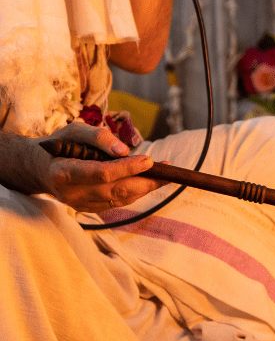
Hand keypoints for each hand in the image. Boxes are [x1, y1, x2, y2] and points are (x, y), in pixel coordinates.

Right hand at [37, 122, 165, 212]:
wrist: (40, 168)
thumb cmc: (60, 145)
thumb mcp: (75, 131)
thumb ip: (98, 137)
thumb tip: (124, 150)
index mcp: (64, 172)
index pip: (102, 173)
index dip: (128, 168)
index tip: (150, 160)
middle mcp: (72, 193)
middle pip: (116, 190)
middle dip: (146, 181)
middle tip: (168, 170)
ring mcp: (80, 205)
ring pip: (120, 198)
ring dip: (145, 188)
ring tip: (163, 175)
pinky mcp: (89, 209)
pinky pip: (118, 202)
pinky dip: (135, 193)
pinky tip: (146, 181)